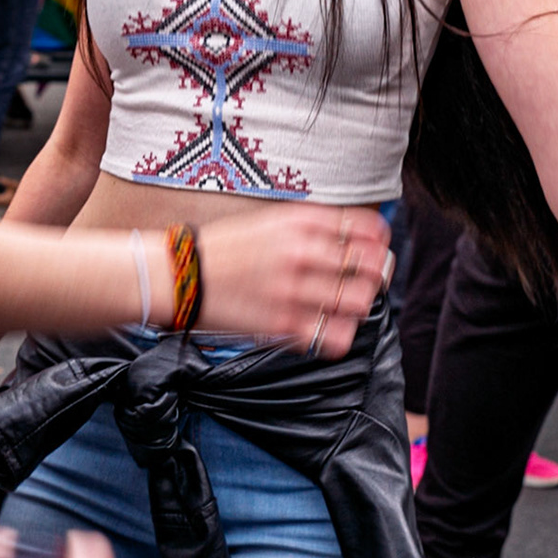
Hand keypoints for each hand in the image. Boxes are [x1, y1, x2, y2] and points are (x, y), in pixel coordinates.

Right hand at [195, 206, 390, 356]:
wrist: (179, 274)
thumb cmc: (225, 247)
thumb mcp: (270, 220)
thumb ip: (312, 226)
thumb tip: (355, 236)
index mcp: (301, 222)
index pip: (366, 227)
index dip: (379, 240)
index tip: (377, 248)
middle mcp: (303, 253)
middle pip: (371, 265)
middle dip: (377, 273)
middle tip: (368, 279)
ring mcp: (295, 291)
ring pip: (361, 302)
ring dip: (361, 303)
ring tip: (347, 304)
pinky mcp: (283, 325)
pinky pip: (335, 337)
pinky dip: (340, 334)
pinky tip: (329, 326)